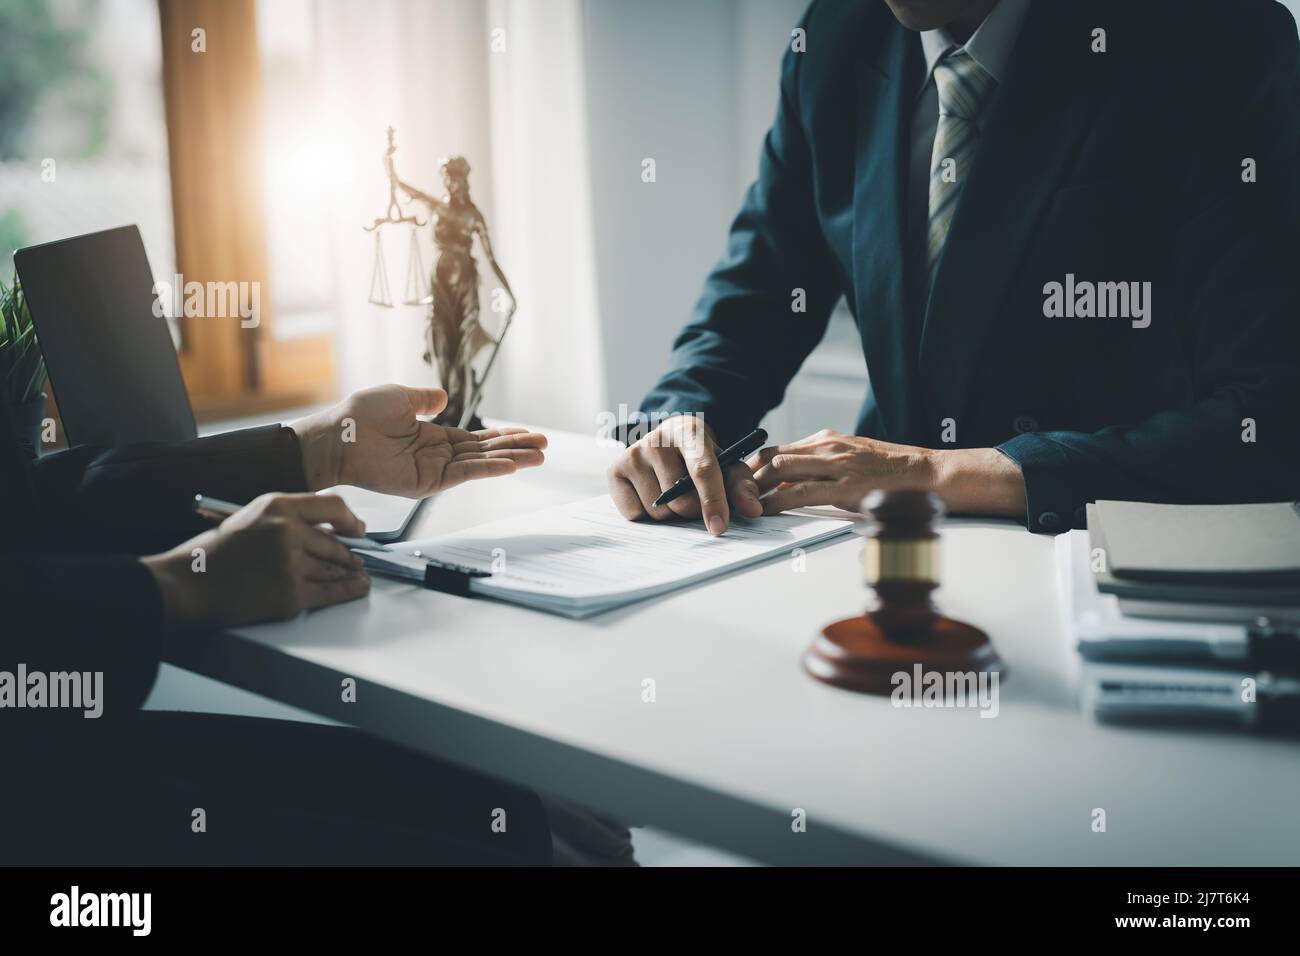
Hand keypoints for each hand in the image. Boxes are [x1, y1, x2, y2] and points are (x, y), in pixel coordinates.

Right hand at [141, 493, 369, 628]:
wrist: (186, 585)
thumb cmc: (215, 553)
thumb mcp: (251, 517)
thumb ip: (287, 518)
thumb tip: (327, 529)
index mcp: (277, 506)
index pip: (333, 506)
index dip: (351, 520)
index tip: (358, 529)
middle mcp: (288, 531)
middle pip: (337, 543)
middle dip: (349, 554)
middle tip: (358, 559)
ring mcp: (291, 563)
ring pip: (335, 568)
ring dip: (350, 573)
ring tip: (360, 574)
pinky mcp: (290, 593)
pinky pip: (331, 592)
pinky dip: (349, 591)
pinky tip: (358, 587)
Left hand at [289, 384, 546, 495]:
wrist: (338, 435)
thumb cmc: (361, 415)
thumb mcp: (400, 396)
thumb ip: (425, 398)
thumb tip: (444, 396)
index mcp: (431, 436)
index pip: (476, 438)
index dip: (503, 435)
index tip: (529, 433)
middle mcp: (437, 455)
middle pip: (485, 452)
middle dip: (516, 448)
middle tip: (545, 445)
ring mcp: (434, 470)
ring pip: (481, 463)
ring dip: (511, 459)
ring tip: (539, 456)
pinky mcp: (427, 482)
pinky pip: (464, 474)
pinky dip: (489, 469)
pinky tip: (511, 464)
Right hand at [606, 415, 761, 534]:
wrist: (667, 439)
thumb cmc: (700, 455)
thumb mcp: (725, 463)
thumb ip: (742, 485)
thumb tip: (754, 510)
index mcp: (690, 431)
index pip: (702, 471)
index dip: (712, 502)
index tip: (719, 528)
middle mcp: (656, 439)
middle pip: (680, 500)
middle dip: (693, 510)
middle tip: (694, 498)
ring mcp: (632, 454)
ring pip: (658, 511)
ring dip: (671, 514)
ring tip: (672, 493)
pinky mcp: (614, 471)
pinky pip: (635, 514)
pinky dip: (647, 515)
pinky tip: (652, 495)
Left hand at [752, 429, 1025, 515]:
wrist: (926, 474)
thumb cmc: (889, 471)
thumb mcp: (850, 459)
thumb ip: (819, 468)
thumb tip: (786, 487)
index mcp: (825, 440)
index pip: (775, 449)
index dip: (751, 467)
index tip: (737, 483)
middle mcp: (826, 447)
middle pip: (770, 457)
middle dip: (745, 478)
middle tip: (730, 497)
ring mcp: (835, 465)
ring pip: (779, 471)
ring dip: (755, 490)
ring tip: (742, 506)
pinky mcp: (844, 487)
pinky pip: (800, 493)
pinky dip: (777, 503)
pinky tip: (765, 512)